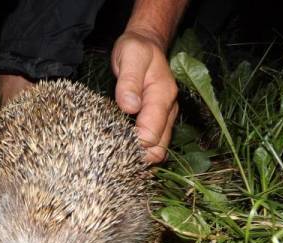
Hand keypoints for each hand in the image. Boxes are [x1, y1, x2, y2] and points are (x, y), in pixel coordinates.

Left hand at [112, 30, 177, 163]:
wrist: (147, 45)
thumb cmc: (136, 50)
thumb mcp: (130, 56)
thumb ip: (129, 81)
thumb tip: (129, 107)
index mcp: (162, 96)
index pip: (152, 135)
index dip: (134, 145)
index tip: (113, 145)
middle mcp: (168, 111)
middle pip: (158, 149)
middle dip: (138, 157)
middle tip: (113, 157)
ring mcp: (165, 119)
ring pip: (158, 150)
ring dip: (140, 157)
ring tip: (117, 156)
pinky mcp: (159, 122)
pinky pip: (154, 145)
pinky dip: (141, 152)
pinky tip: (124, 151)